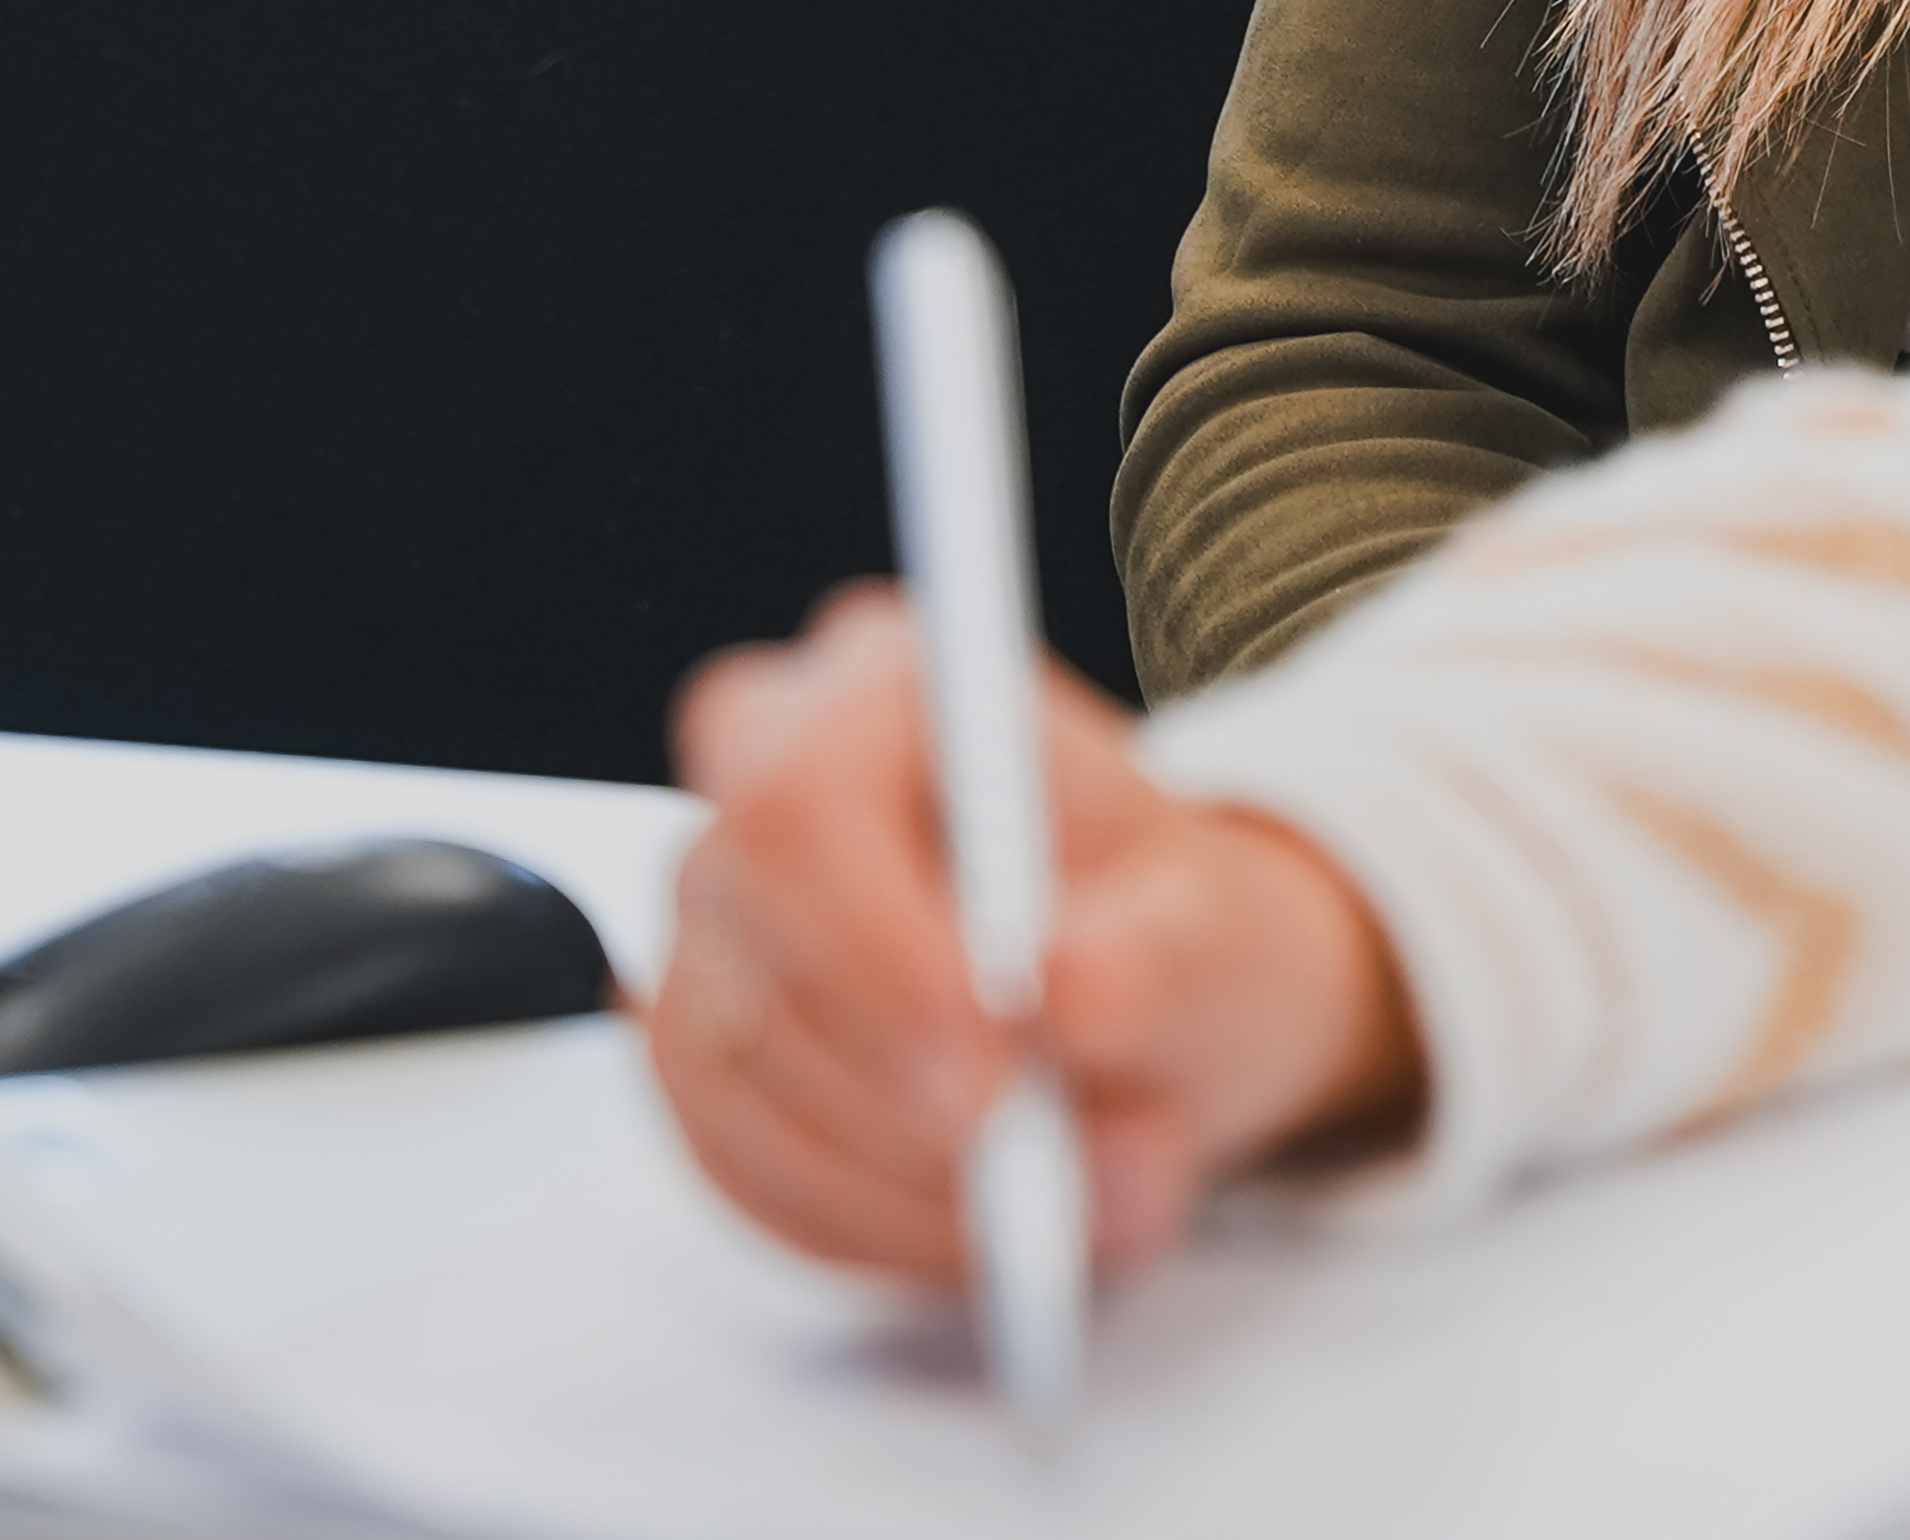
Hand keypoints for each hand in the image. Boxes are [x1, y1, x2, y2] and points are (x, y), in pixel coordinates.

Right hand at [642, 585, 1425, 1282]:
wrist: (1155, 997)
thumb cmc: (1171, 931)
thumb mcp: (1213, 933)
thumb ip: (1150, 959)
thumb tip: (1063, 992)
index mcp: (880, 683)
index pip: (800, 804)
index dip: (876, 954)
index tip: (990, 1074)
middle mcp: (757, 778)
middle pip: (751, 959)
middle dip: (903, 1106)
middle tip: (1052, 1187)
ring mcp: (707, 921)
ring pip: (737, 1085)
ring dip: (905, 1187)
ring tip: (1069, 1212)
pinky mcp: (696, 1049)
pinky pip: (737, 1167)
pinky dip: (867, 1225)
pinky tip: (974, 1228)